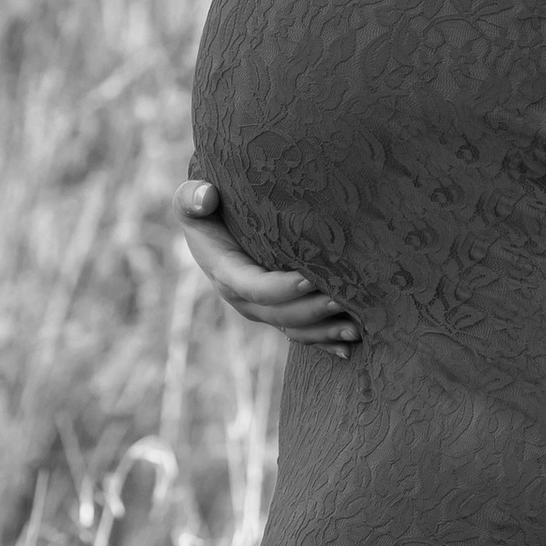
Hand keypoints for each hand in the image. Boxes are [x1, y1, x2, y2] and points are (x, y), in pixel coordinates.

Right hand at [177, 178, 359, 352]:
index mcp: (225, 272)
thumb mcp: (191, 200)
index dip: (282, 288)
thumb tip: (205, 198)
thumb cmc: (208, 208)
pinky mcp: (277, 312)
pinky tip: (350, 347)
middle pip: (280, 313)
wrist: (214, 227)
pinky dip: (324, 342)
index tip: (311, 278)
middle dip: (312, 310)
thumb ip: (192, 198)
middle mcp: (243, 298)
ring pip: (294, 328)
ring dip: (324, 332)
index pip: (254, 287)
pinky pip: (300, 332)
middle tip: (344, 299)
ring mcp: (261, 309)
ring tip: (355, 328)